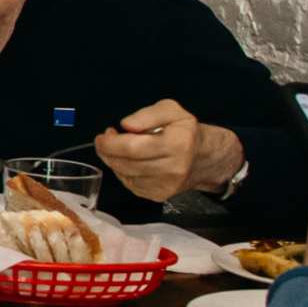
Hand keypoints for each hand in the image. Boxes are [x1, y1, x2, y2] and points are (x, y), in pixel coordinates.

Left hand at [94, 99, 236, 207]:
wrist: (203, 157)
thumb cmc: (184, 132)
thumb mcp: (171, 111)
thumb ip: (147, 115)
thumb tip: (127, 125)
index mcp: (177, 144)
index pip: (132, 147)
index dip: (110, 142)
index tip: (104, 135)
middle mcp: (173, 168)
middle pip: (125, 163)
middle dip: (107, 151)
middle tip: (105, 141)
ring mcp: (166, 185)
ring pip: (124, 175)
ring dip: (113, 161)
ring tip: (117, 149)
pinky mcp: (159, 195)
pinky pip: (130, 184)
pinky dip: (123, 172)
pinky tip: (129, 161)